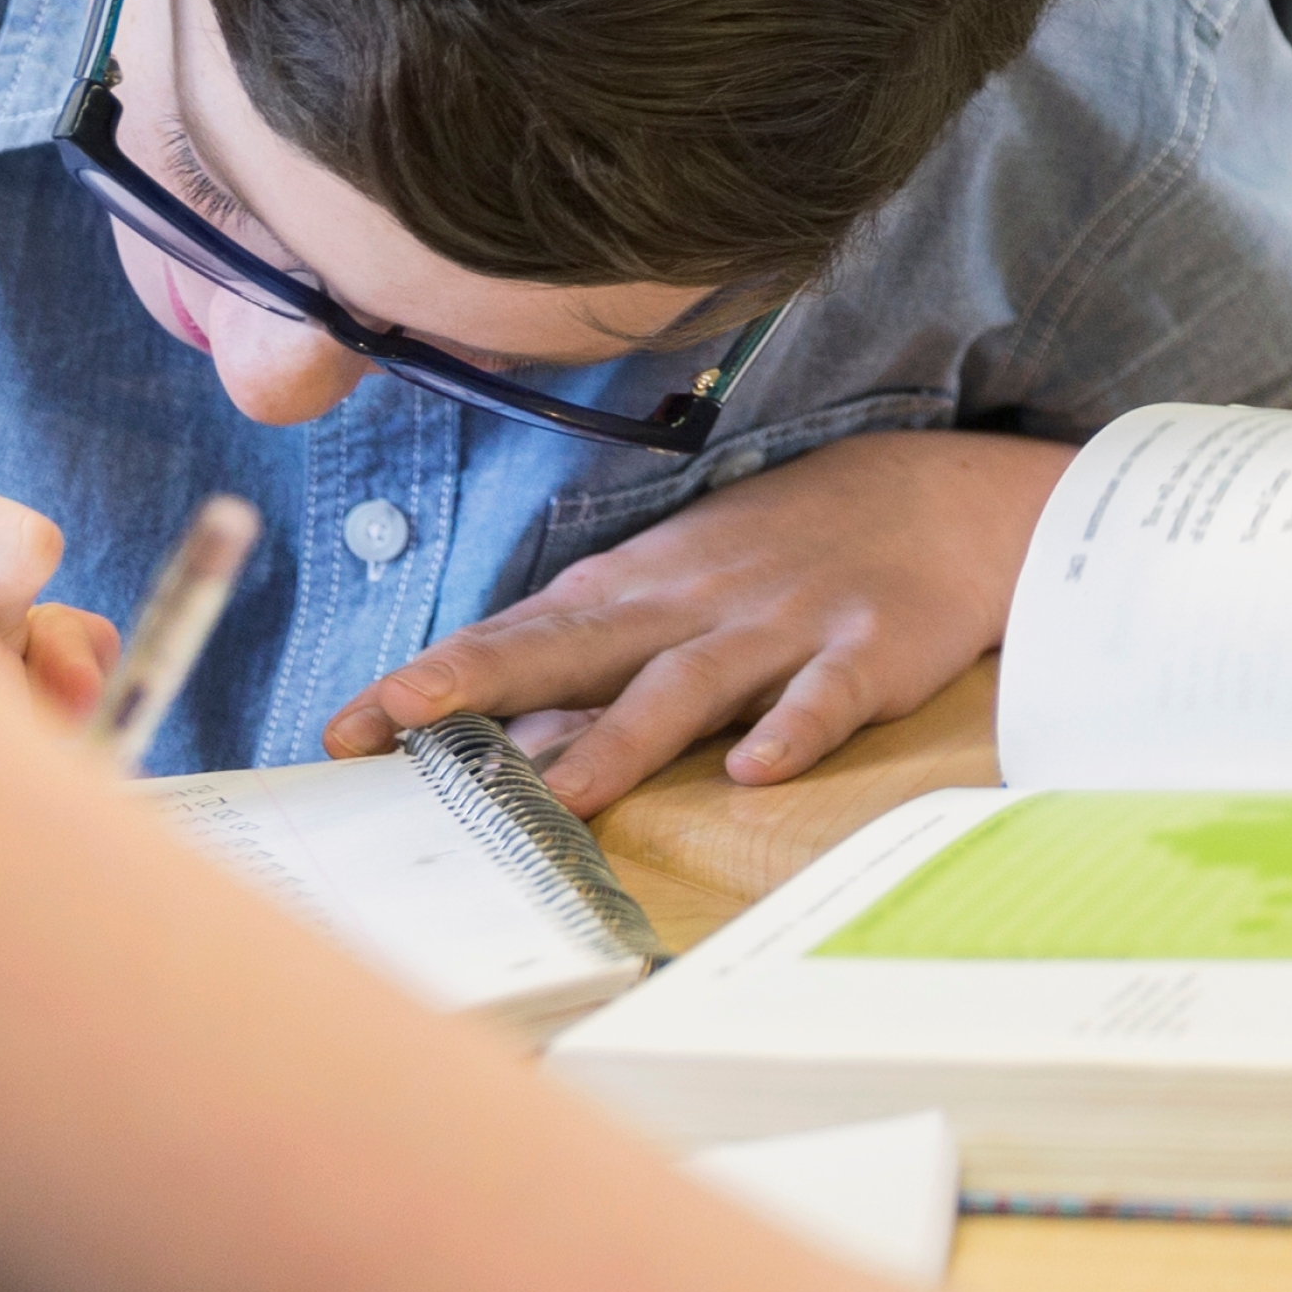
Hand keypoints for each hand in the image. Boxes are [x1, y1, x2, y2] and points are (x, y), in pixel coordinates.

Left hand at [324, 431, 1071, 804]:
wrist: (945, 497)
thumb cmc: (793, 550)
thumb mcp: (683, 582)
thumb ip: (599, 655)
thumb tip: (499, 731)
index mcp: (640, 592)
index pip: (522, 636)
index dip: (436, 678)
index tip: (346, 724)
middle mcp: (694, 605)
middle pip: (578, 647)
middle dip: (487, 684)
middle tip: (402, 720)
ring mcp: (781, 625)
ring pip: (690, 685)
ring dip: (624, 738)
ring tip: (562, 794)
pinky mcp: (868, 648)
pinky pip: (824, 697)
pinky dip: (790, 730)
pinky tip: (755, 770)